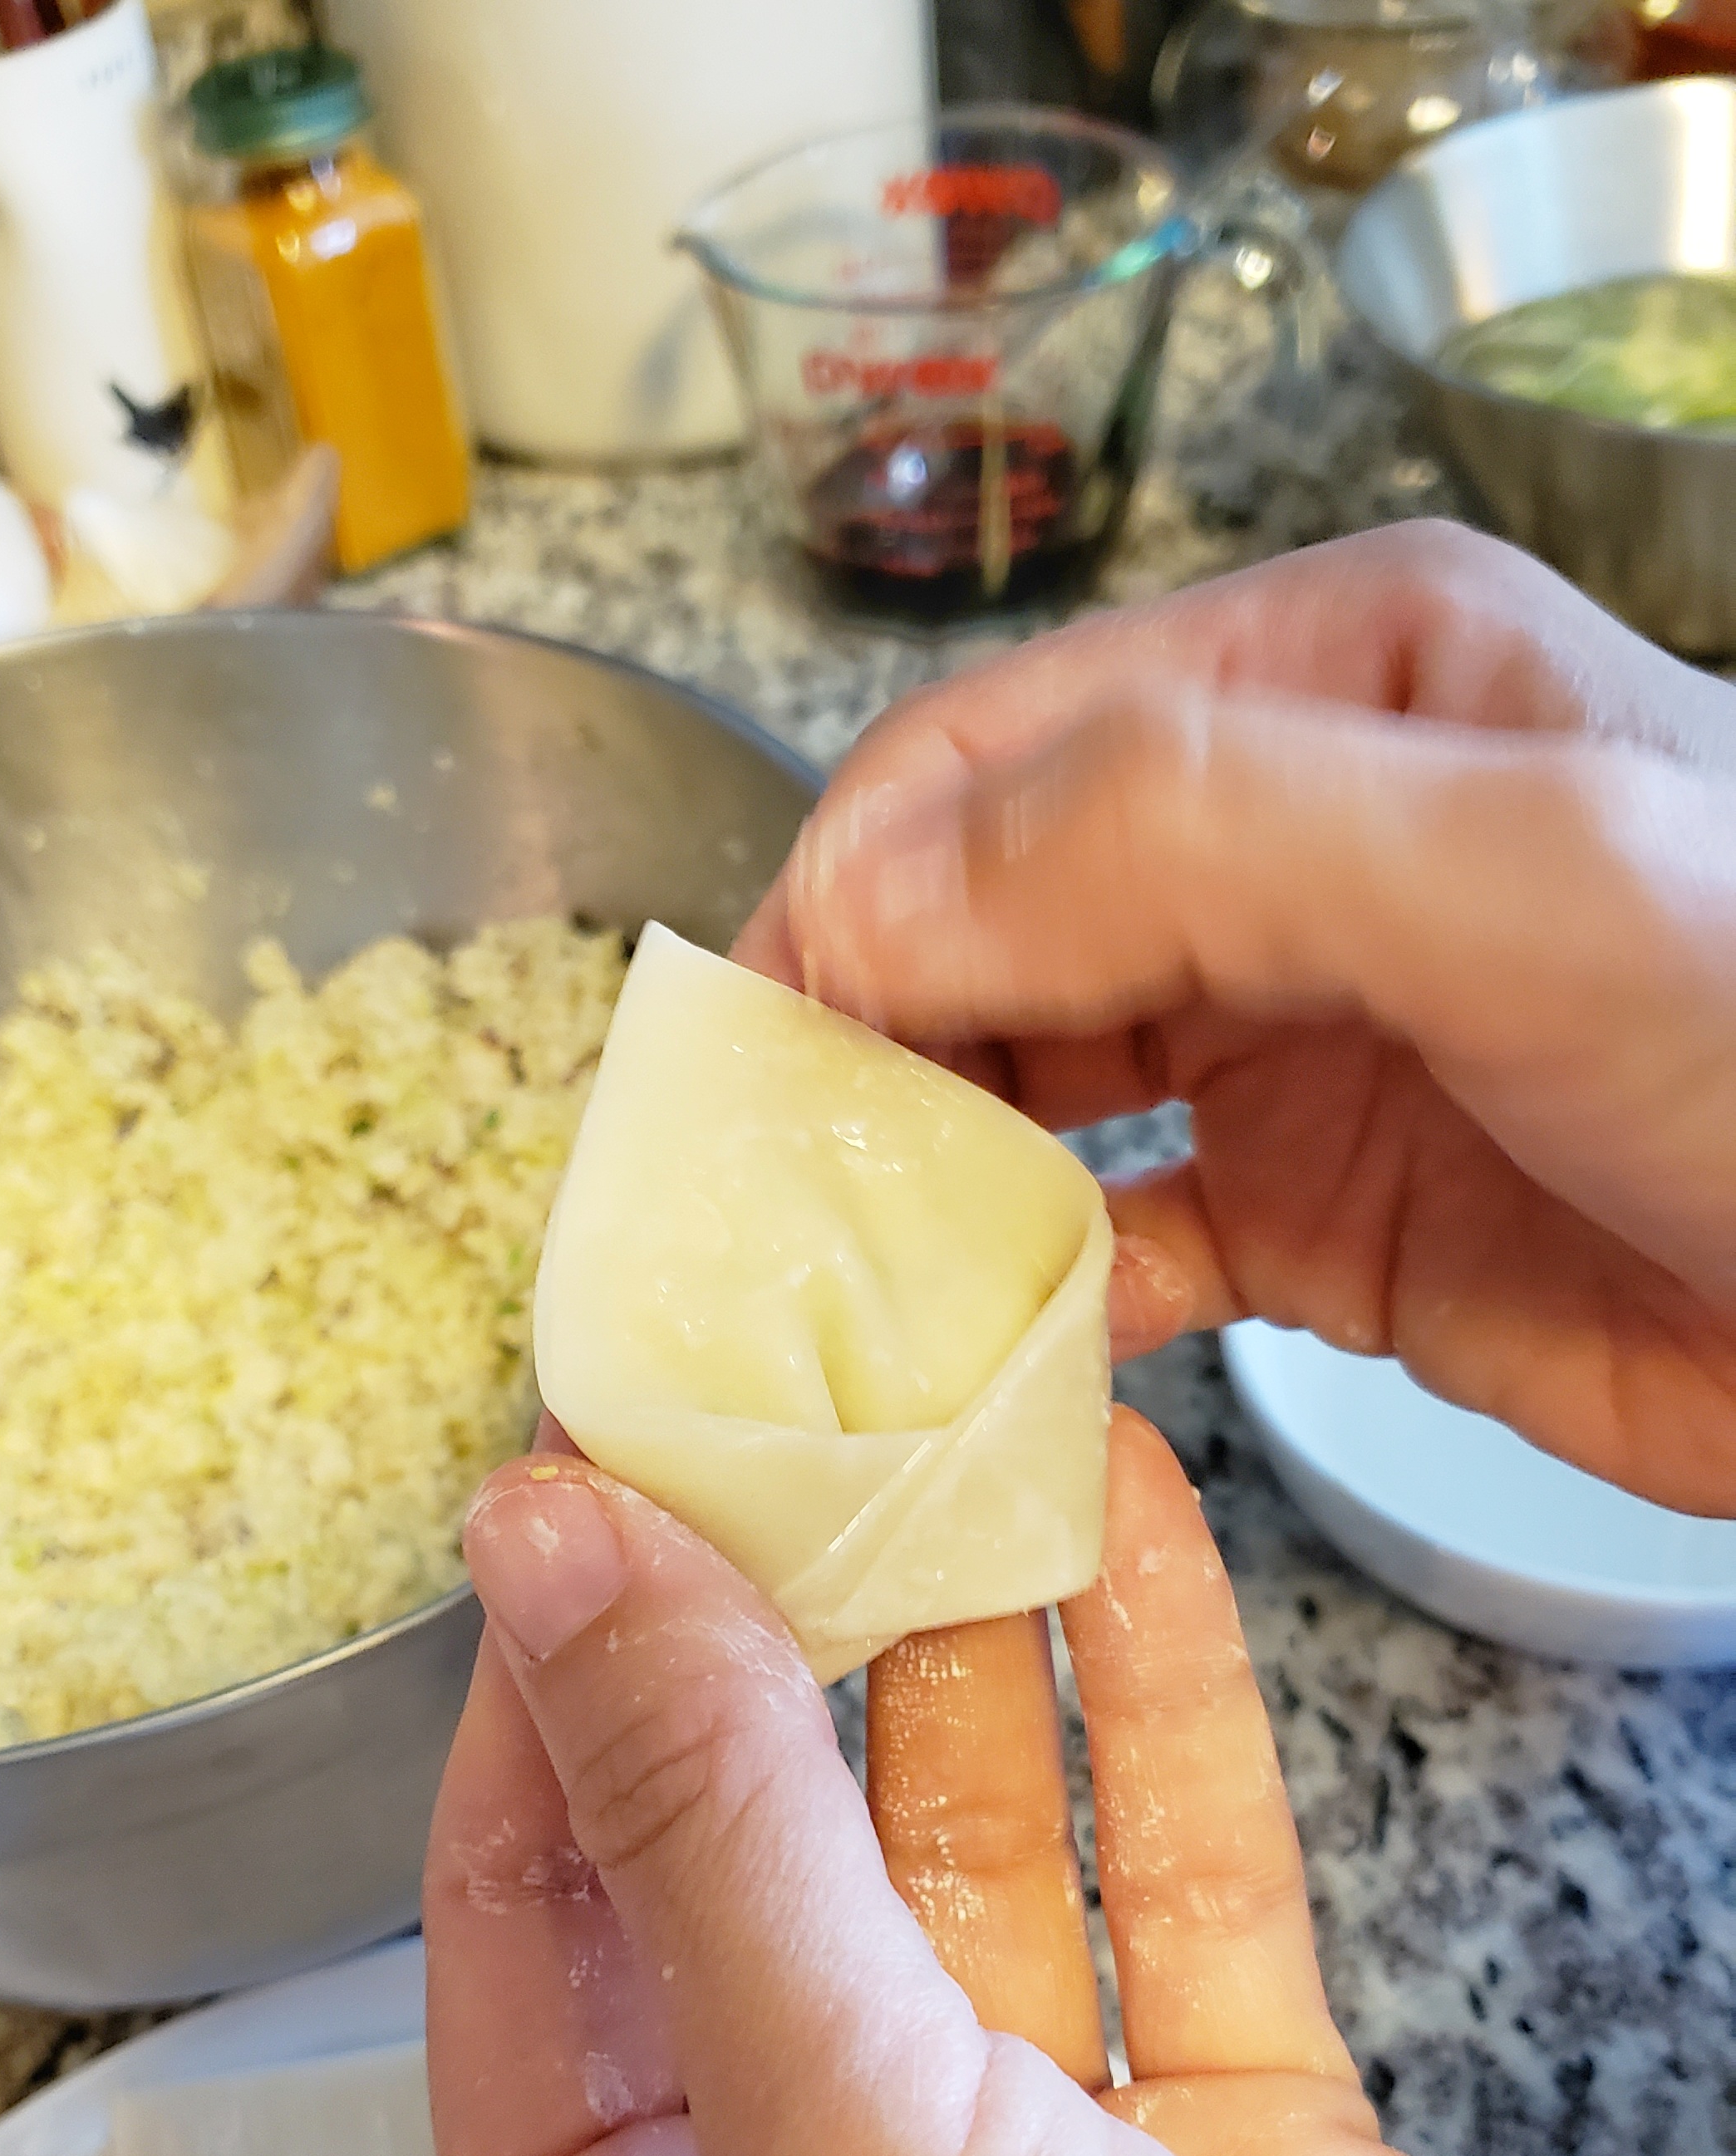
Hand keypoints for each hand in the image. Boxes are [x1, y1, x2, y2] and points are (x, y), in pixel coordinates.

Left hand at [424, 1412, 1735, 2155]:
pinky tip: (1131, 1545)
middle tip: (767, 1426)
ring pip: (981, 1879)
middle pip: (758, 1893)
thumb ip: (702, 1833)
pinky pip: (1179, 1909)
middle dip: (764, 1659)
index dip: (546, 1704)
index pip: (529, 1945)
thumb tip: (553, 1553)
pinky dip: (1156, 1723)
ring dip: (967, 1659)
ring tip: (945, 1437)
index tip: (577, 1486)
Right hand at [737, 522, 1735, 1514]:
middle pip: (979, 917)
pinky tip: (976, 1364)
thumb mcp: (1515, 870)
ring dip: (914, 1173)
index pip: (1001, 753)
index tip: (747, 1051)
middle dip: (852, 1037)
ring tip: (819, 1284)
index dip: (852, 885)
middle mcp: (1285, 845)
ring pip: (1021, 1083)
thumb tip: (864, 898)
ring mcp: (1291, 1039)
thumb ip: (1187, 832)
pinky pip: (1113, 1246)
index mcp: (1326, 684)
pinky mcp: (1314, 1220)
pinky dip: (1027, 1303)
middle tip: (751, 1190)